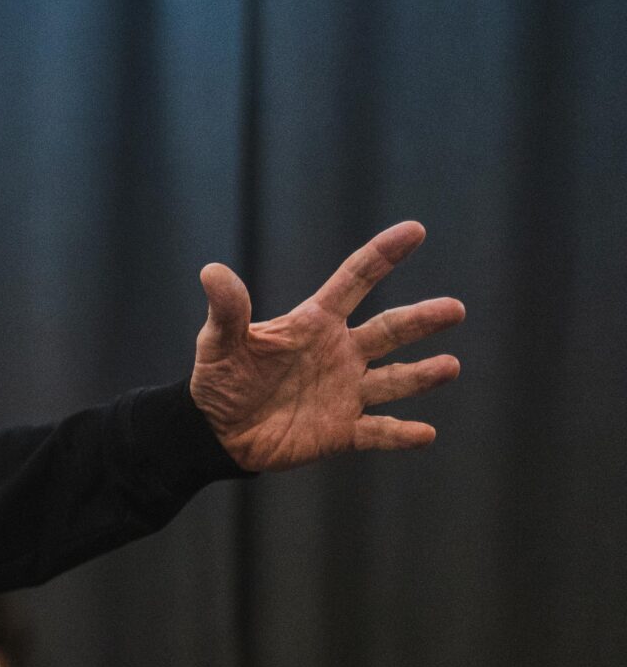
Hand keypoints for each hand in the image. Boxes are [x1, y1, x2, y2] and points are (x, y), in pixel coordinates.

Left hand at [188, 221, 463, 471]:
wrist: (216, 431)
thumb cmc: (220, 379)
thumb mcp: (219, 343)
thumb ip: (227, 310)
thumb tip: (212, 271)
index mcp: (315, 324)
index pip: (354, 281)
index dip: (382, 255)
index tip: (414, 231)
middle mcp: (340, 353)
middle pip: (389, 330)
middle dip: (421, 320)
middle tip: (455, 310)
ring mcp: (345, 392)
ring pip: (394, 380)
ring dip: (422, 375)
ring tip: (450, 366)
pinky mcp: (342, 431)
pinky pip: (378, 433)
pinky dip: (401, 435)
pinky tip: (426, 434)